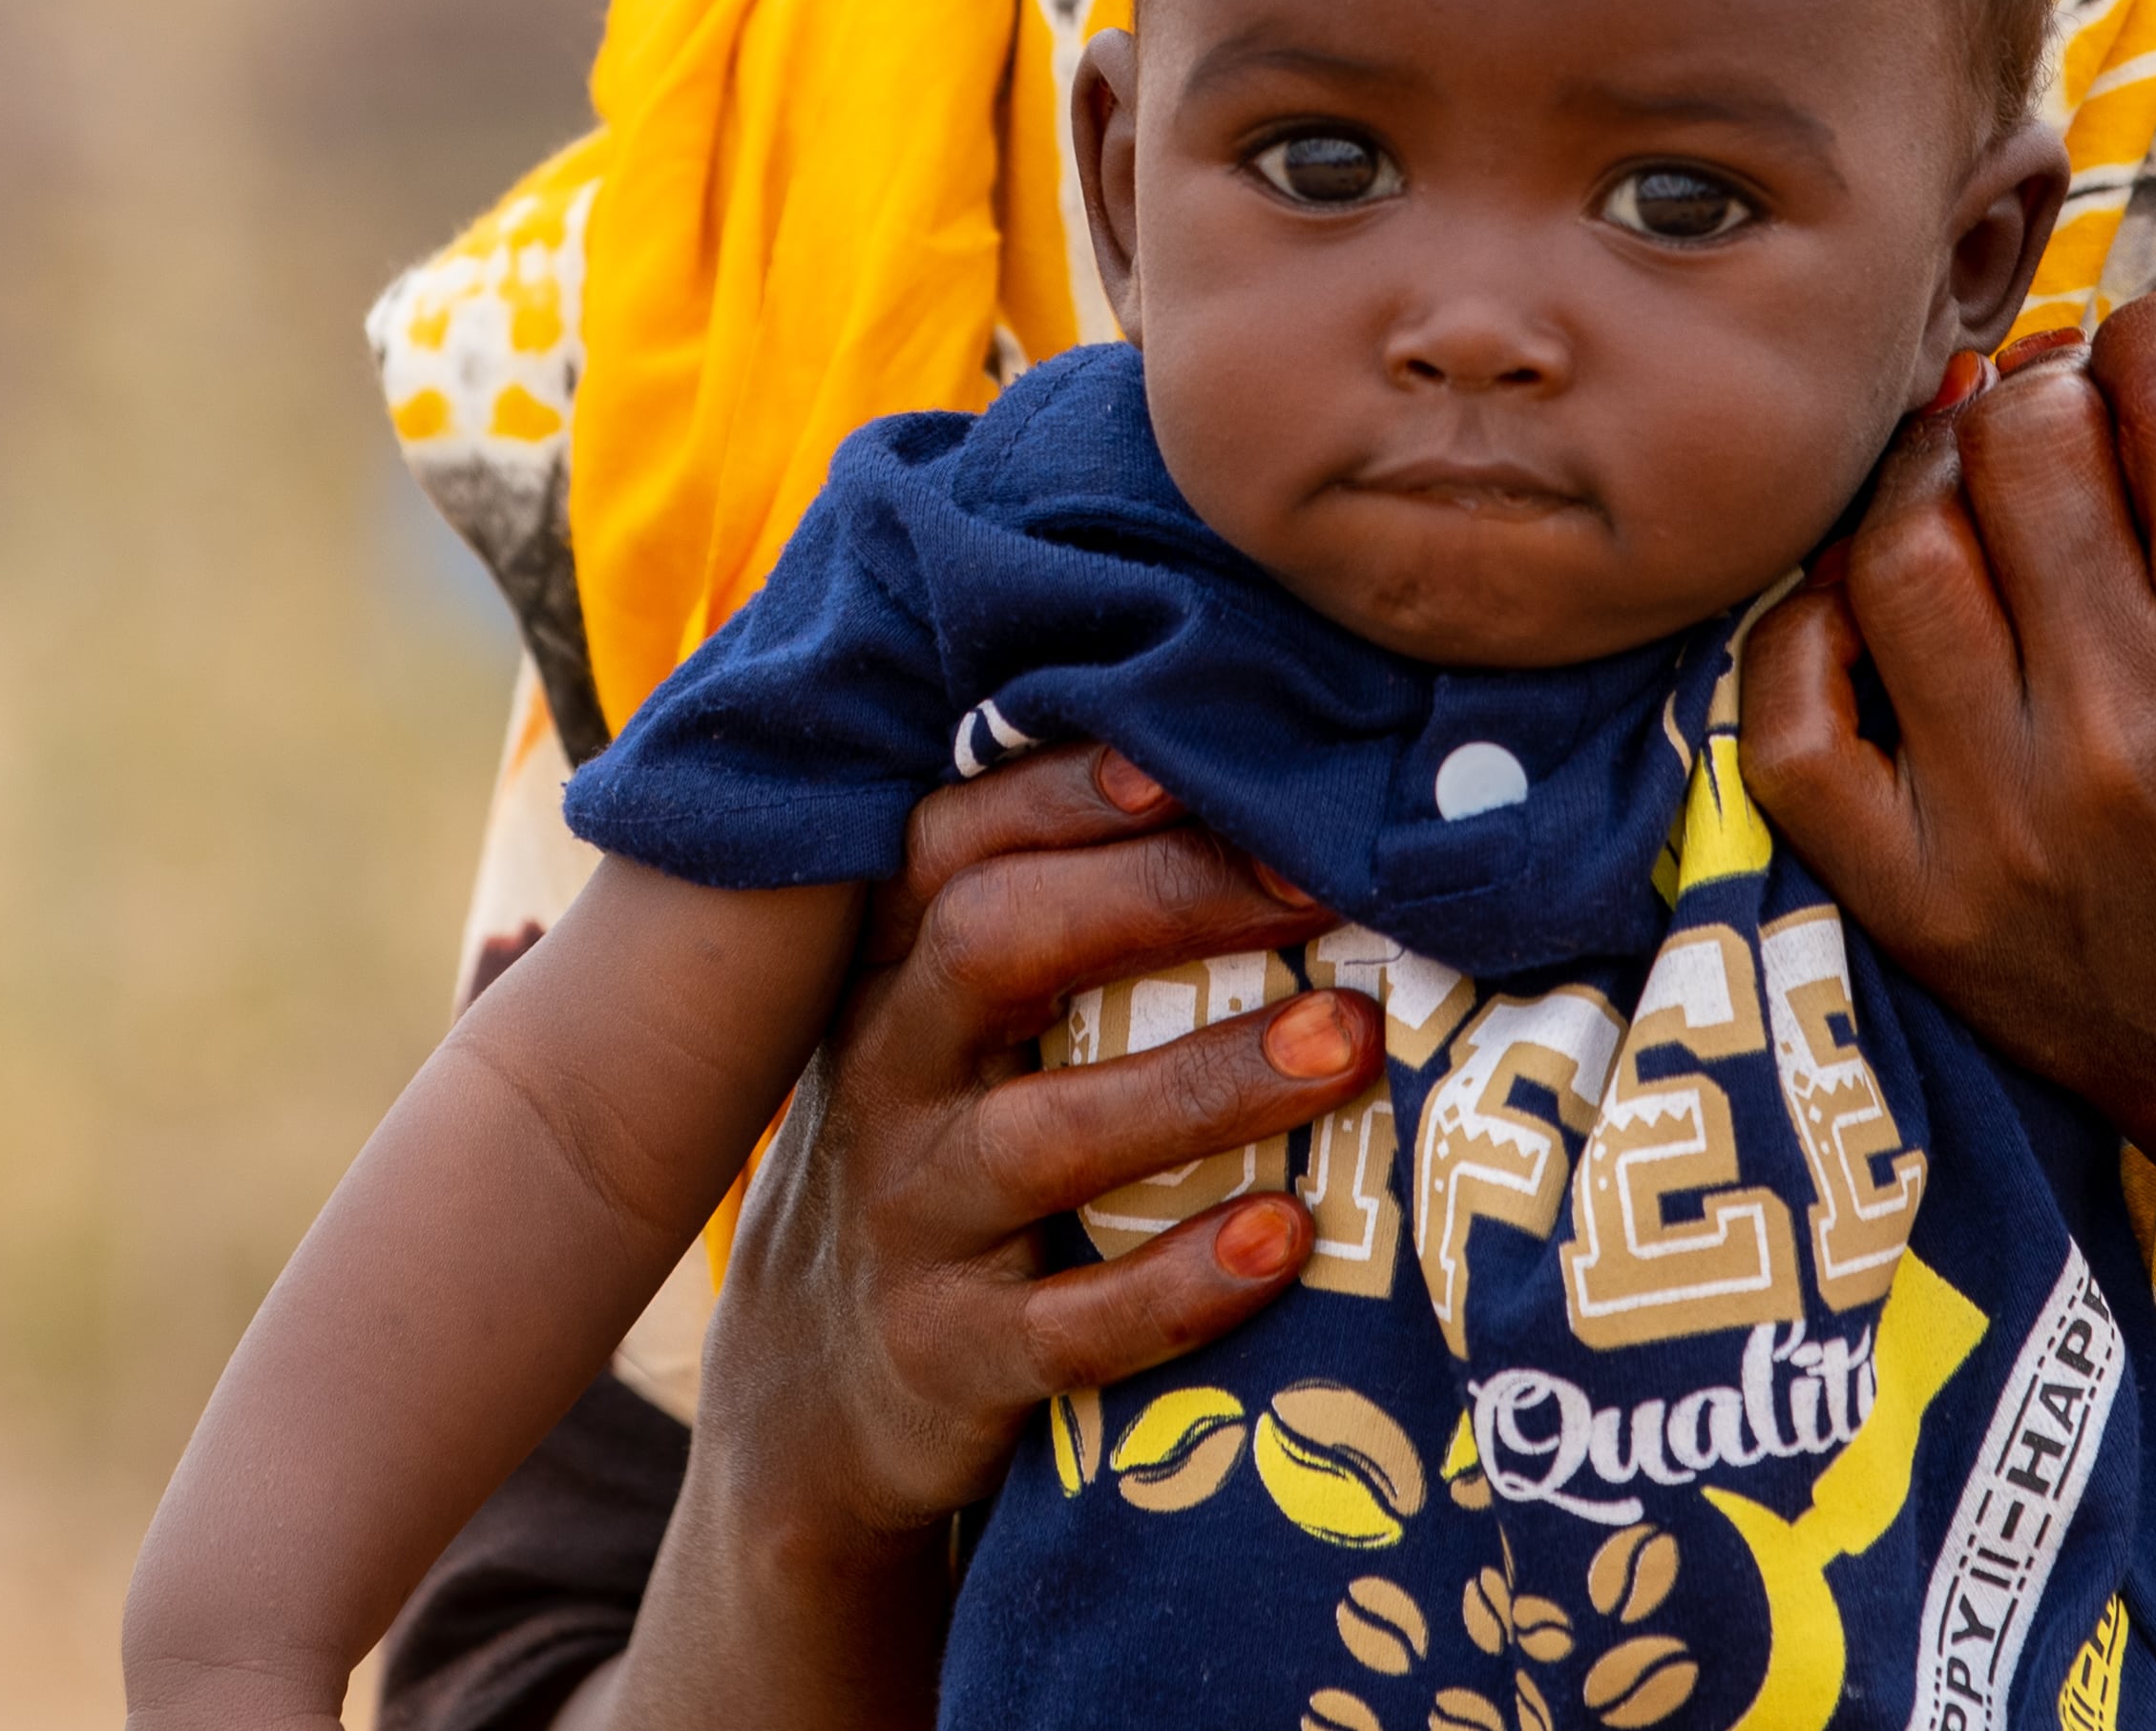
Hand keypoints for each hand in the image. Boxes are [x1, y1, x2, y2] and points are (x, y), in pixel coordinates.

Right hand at [683, 744, 1370, 1545]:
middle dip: (1162, 896)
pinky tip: (1281, 1238)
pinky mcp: (946, 1357)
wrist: (811, 1398)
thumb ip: (1066, 917)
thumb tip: (1281, 793)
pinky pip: (1061, 1326)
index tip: (1198, 757)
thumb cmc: (950, 1154)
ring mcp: (907, 1219)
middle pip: (993, 945)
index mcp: (895, 966)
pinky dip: (1175, 1284)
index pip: (958, 839)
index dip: (1069, 790)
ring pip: (1041, 1136)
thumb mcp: (961, 1027)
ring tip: (1344, 1041)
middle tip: (1322, 879)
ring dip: (1202, 1082)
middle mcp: (887, 1072)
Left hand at [1737, 283, 2155, 1354]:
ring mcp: (2018, 832)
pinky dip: (1808, 628)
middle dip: (2035, 394)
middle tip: (2048, 410)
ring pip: (1897, 558)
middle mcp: (2148, 744)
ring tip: (1962, 482)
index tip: (2154, 352)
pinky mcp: (1923, 909)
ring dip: (1920, 484)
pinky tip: (1871, 598)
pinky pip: (1793, 717)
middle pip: (2022, 454)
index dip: (2153, 333)